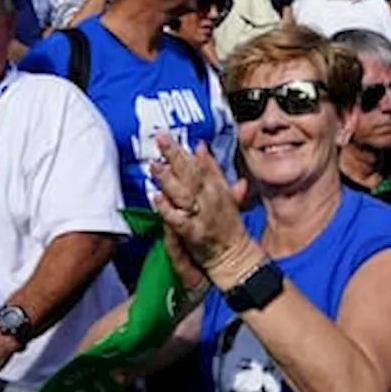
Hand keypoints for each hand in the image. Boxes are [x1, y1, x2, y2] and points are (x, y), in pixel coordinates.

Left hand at [150, 141, 251, 281]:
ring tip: (155, 165)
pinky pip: (178, 219)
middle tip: (160, 139)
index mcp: (217, 186)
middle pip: (191, 173)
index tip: (169, 135)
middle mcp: (210, 197)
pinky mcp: (194, 232)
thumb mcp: (225, 191)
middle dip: (175, 155)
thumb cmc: (227, 225)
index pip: (198, 164)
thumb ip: (212, 169)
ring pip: (183, 192)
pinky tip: (156, 198)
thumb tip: (200, 146)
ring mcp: (202, 215)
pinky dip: (167, 209)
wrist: (235, 256)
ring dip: (169, 178)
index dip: (183, 150)